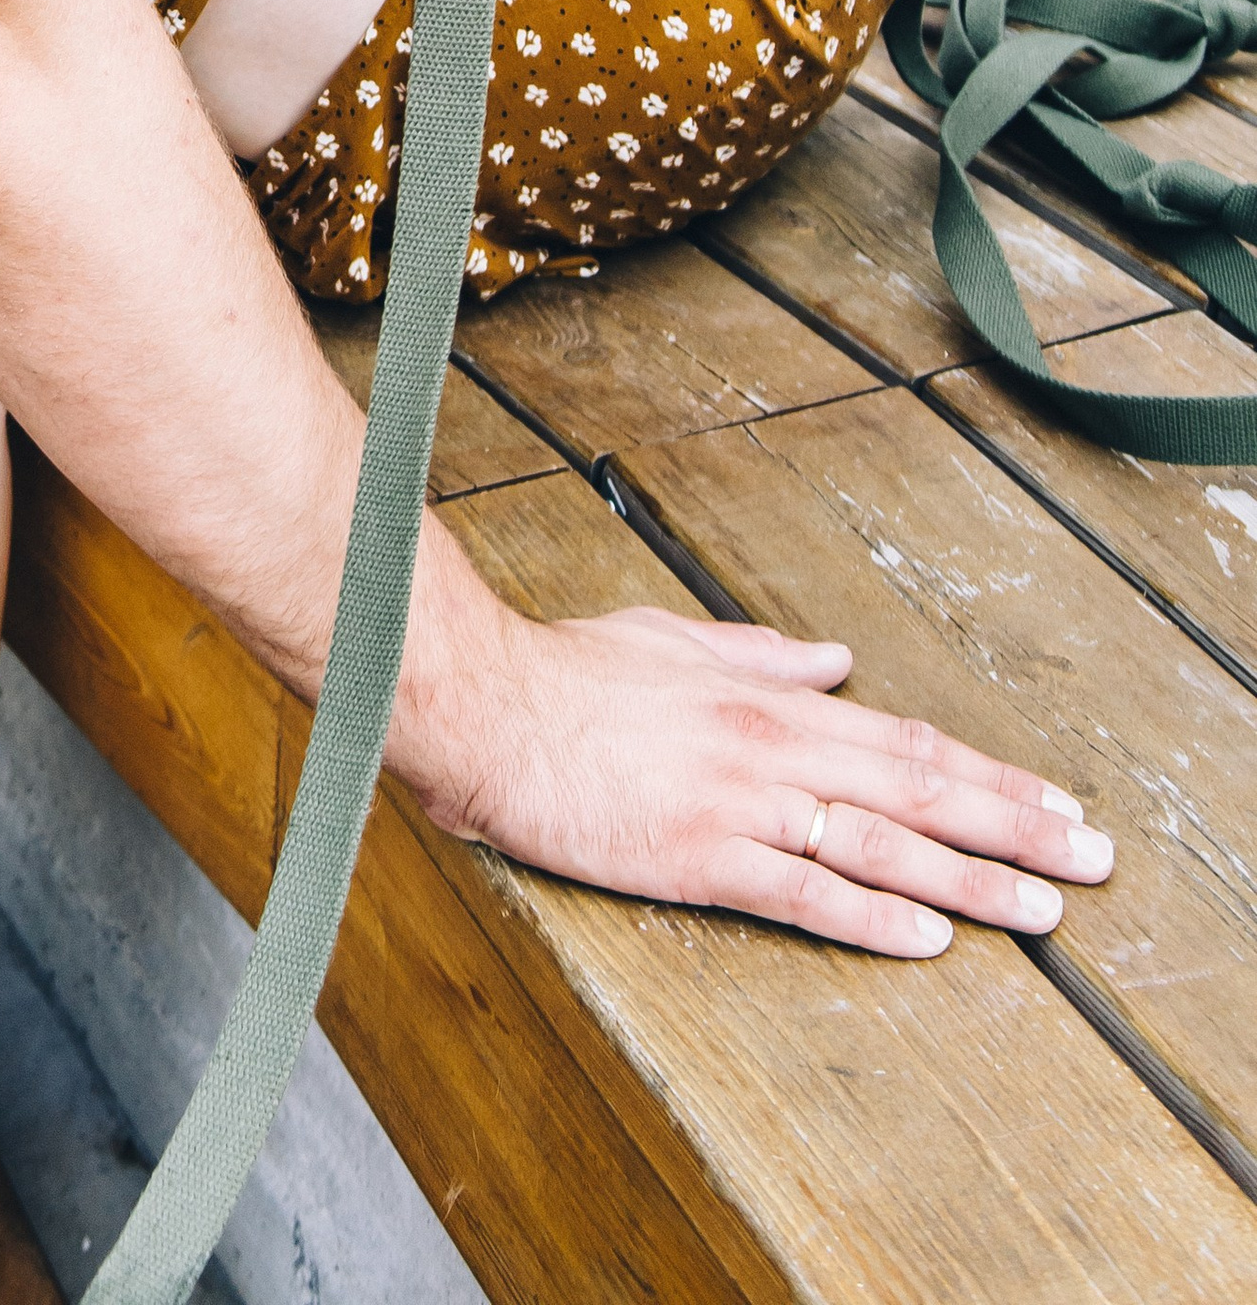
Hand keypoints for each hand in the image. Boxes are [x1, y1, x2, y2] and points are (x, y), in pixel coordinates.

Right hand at [407, 580, 1113, 958]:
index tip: (1052, 801)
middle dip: (1014, 828)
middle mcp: (772, 747)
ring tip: (1042, 912)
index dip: (988, 775)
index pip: (905, 741)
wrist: (486, 705)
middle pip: (919, 790)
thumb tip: (832, 661)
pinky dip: (872, 915)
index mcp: (766, 698)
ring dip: (970, 881)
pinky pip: (803, 892)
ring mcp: (740, 803)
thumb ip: (757, 652)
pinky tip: (926, 936)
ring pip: (881, 844)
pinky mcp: (699, 856)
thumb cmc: (564, 671)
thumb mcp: (670, 638)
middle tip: (1090, 860)